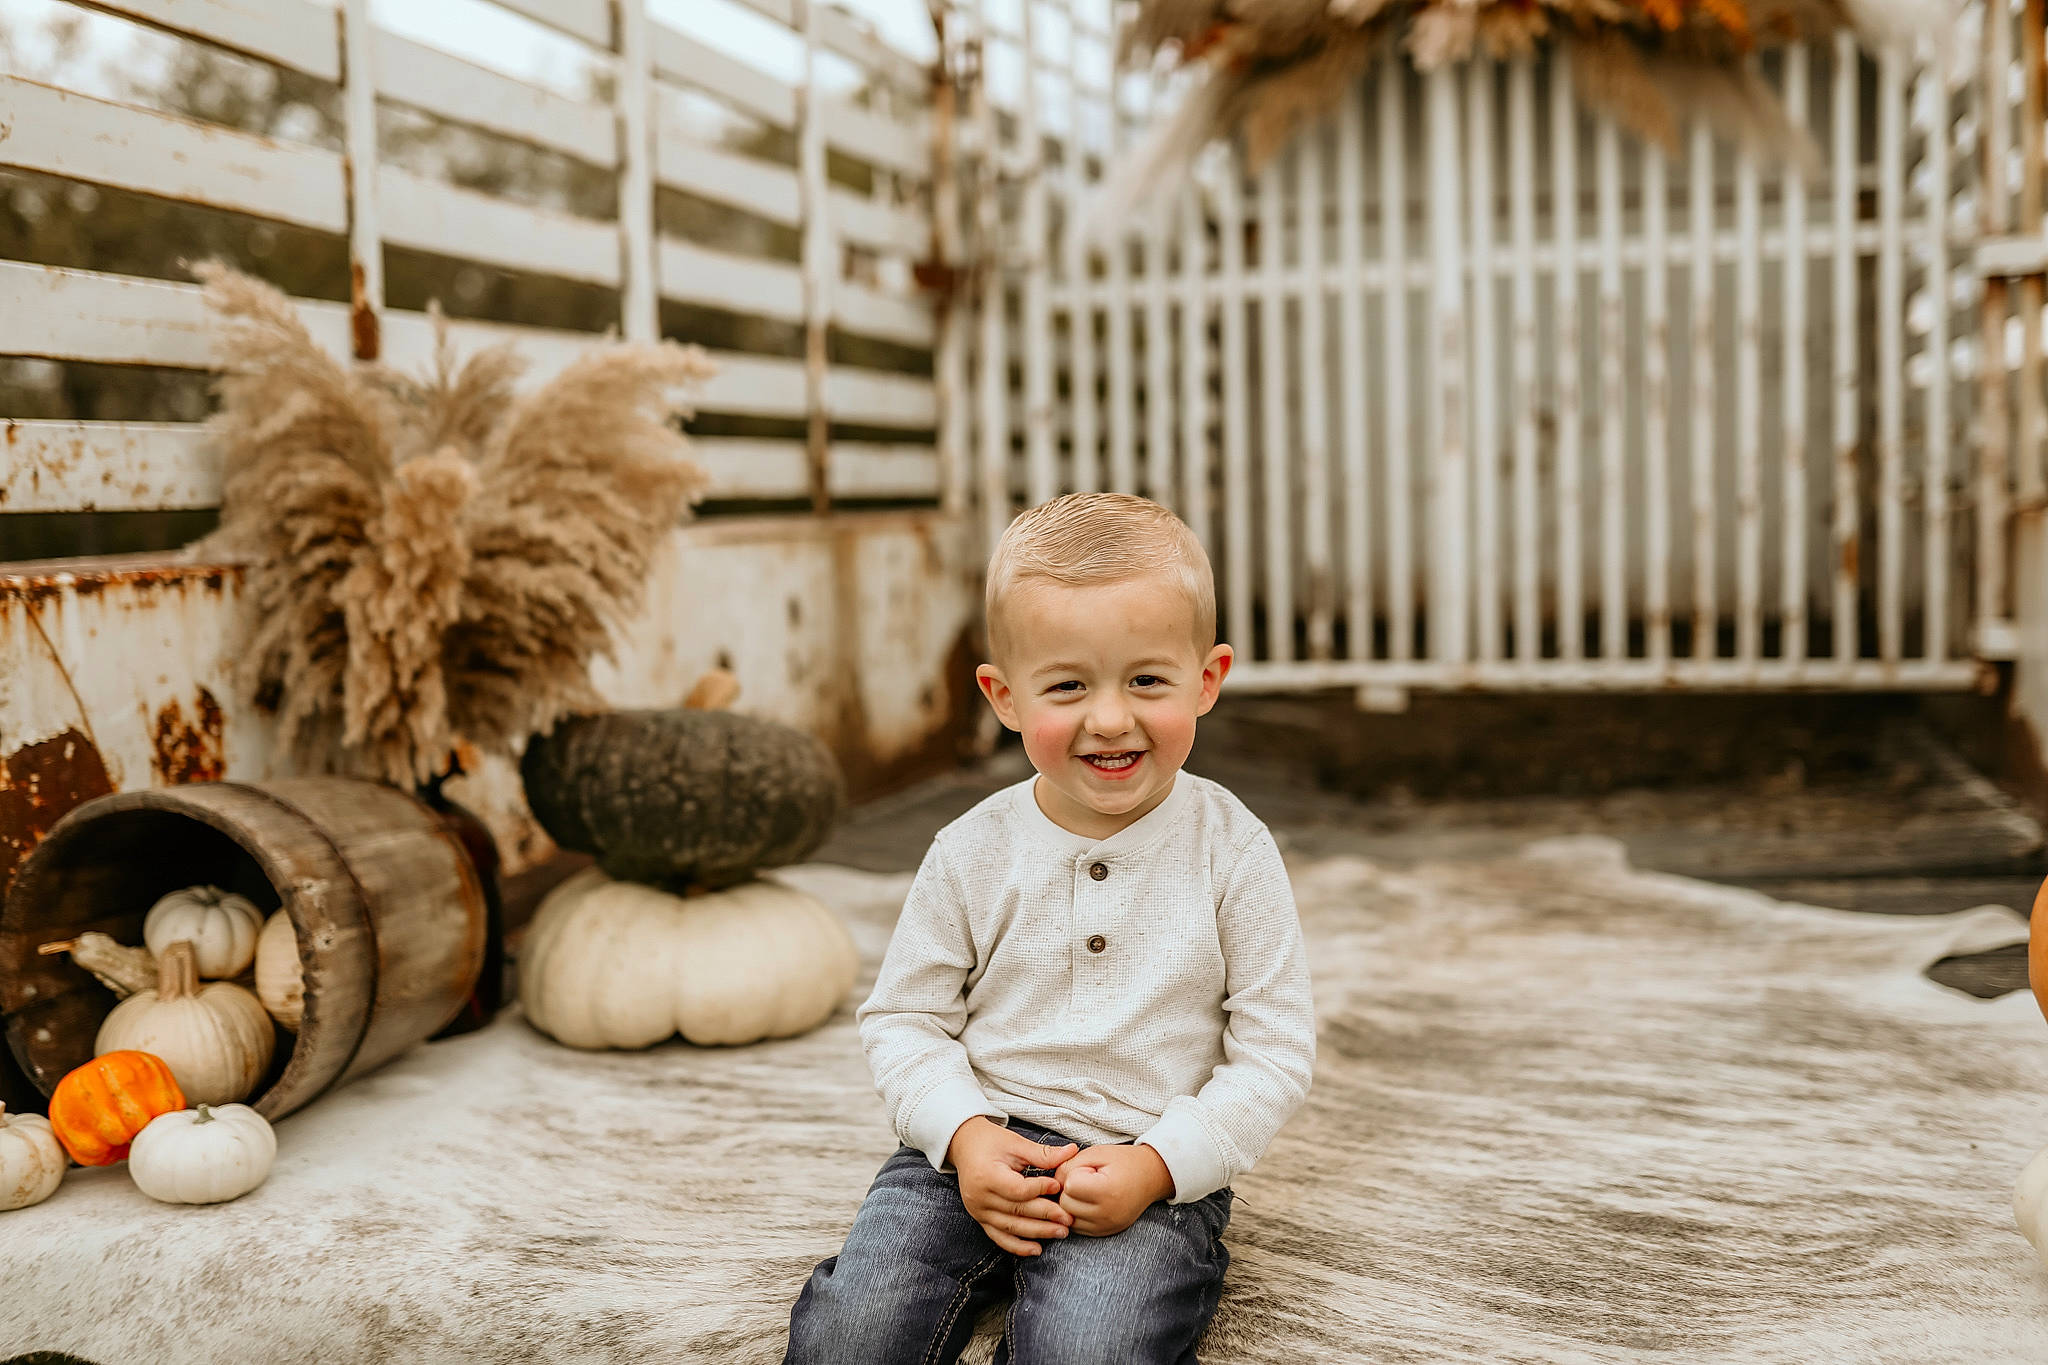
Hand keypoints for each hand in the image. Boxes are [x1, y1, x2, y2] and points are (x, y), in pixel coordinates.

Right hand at [946, 1117, 1077, 1255]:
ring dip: (1037, 1233)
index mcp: (987, 1176)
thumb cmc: (991, 1141)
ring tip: (1061, 1232)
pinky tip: (1037, 1249)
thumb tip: (1072, 1151)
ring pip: (1011, 1228)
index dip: (1040, 1189)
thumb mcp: (1015, 1142)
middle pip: (1017, 1211)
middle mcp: (980, 1198)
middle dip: (1046, 1216)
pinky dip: (1018, 1246)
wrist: (964, 1146)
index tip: (1059, 1186)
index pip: (1018, 1190)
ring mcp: (978, 1211)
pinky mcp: (980, 1219)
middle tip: (1069, 1218)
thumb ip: (1043, 1153)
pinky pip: (999, 1237)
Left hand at [1054, 1143, 1175, 1236]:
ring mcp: (1106, 1226)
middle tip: (1087, 1178)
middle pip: (1065, 1204)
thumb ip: (1070, 1164)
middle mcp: (1107, 1214)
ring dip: (1071, 1203)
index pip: (1069, 1186)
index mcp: (1107, 1191)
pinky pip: (1077, 1227)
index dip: (1074, 1172)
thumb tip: (1052, 1182)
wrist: (1152, 1176)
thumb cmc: (1124, 1161)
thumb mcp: (1097, 1153)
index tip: (1089, 1168)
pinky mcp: (1105, 1232)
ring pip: (1068, 1218)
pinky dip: (1077, 1214)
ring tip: (1087, 1190)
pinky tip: (1089, 1201)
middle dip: (1069, 1189)